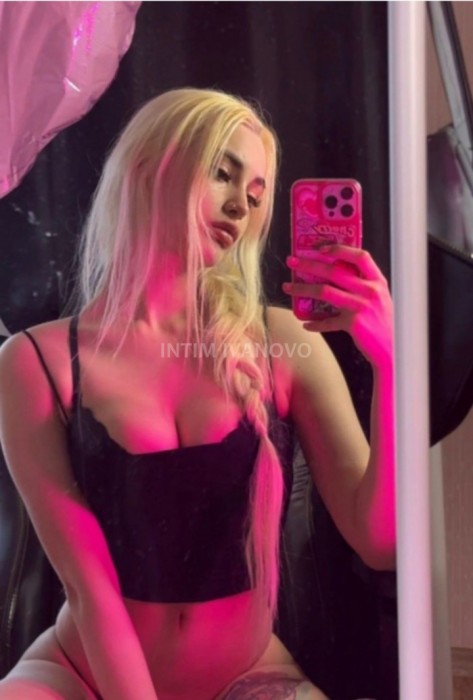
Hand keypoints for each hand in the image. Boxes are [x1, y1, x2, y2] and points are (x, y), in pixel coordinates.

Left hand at [283, 245, 392, 369]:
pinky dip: (314, 323)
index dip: (340, 250)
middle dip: (309, 265)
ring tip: (288, 287)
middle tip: (292, 262)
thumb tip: (335, 271)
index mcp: (377, 281)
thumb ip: (363, 283)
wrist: (392, 348)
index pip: (360, 257)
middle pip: (334, 271)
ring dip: (302, 289)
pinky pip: (327, 321)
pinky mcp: (353, 324)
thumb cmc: (383, 322)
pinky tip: (305, 323)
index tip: (320, 249)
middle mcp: (370, 291)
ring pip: (324, 292)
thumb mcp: (380, 297)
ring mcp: (361, 307)